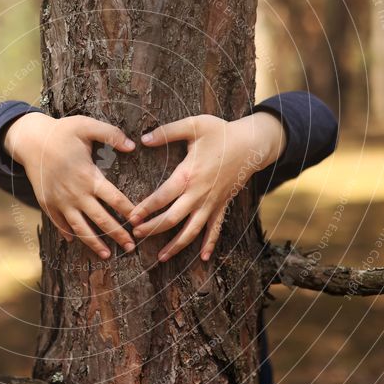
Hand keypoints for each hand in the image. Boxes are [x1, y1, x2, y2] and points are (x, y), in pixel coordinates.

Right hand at [4, 112, 136, 258]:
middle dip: (118, 235)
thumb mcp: (86, 126)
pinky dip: (68, 234)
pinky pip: (59, 224)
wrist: (29, 140)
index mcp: (88, 176)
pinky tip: (75, 242)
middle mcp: (76, 194)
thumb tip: (133, 145)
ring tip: (107, 255)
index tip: (141, 222)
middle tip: (131, 247)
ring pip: (80, 228)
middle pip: (102, 220)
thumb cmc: (61, 131)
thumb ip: (111, 134)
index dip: (130, 212)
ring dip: (95, 243)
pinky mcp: (47, 204)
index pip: (115, 199)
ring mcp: (60, 202)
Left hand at [128, 112, 286, 261]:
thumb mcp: (193, 125)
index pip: (162, 197)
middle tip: (136, 235)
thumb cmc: (220, 132)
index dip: (146, 209)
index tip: (132, 217)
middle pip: (173, 219)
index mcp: (188, 175)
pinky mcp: (222, 205)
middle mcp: (199, 194)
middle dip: (153, 229)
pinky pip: (215, 229)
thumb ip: (167, 132)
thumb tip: (143, 139)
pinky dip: (210, 244)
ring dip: (176, 245)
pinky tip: (204, 258)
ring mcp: (211, 203)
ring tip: (161, 257)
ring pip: (192, 230)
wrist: (251, 144)